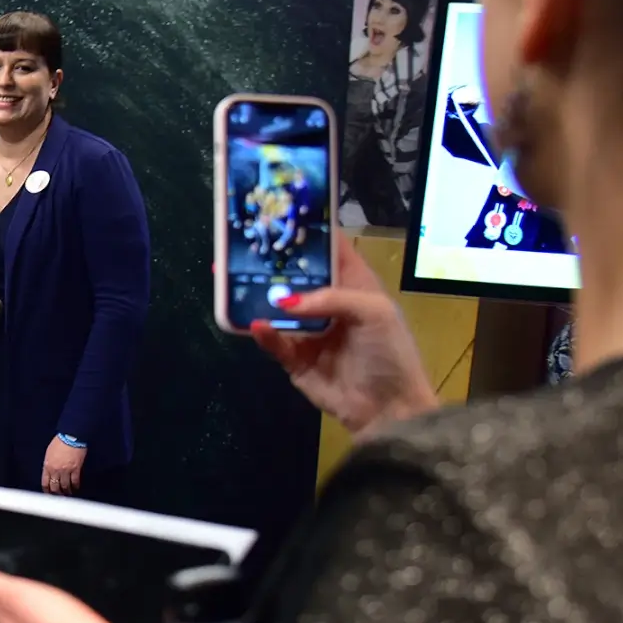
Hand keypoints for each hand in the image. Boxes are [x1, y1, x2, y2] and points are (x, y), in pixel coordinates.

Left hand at [40, 437, 85, 494]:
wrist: (71, 436)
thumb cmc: (60, 441)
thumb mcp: (49, 453)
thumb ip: (48, 464)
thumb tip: (49, 471)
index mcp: (47, 465)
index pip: (45, 483)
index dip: (47, 490)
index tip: (49, 493)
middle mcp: (55, 470)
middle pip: (55, 487)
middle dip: (57, 493)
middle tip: (59, 496)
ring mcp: (66, 470)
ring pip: (65, 486)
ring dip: (67, 491)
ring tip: (68, 493)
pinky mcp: (76, 469)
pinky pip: (75, 481)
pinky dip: (75, 486)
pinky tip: (76, 487)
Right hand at [251, 236, 439, 440]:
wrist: (388, 409)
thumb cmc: (389, 353)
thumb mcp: (372, 312)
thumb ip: (329, 298)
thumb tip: (284, 300)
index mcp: (354, 286)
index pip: (330, 252)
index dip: (310, 233)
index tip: (282, 212)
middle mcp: (329, 304)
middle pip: (296, 277)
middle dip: (271, 264)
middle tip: (242, 247)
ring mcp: (311, 332)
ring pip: (278, 308)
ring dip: (258, 296)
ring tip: (232, 280)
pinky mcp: (297, 360)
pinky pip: (275, 342)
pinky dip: (263, 334)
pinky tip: (255, 324)